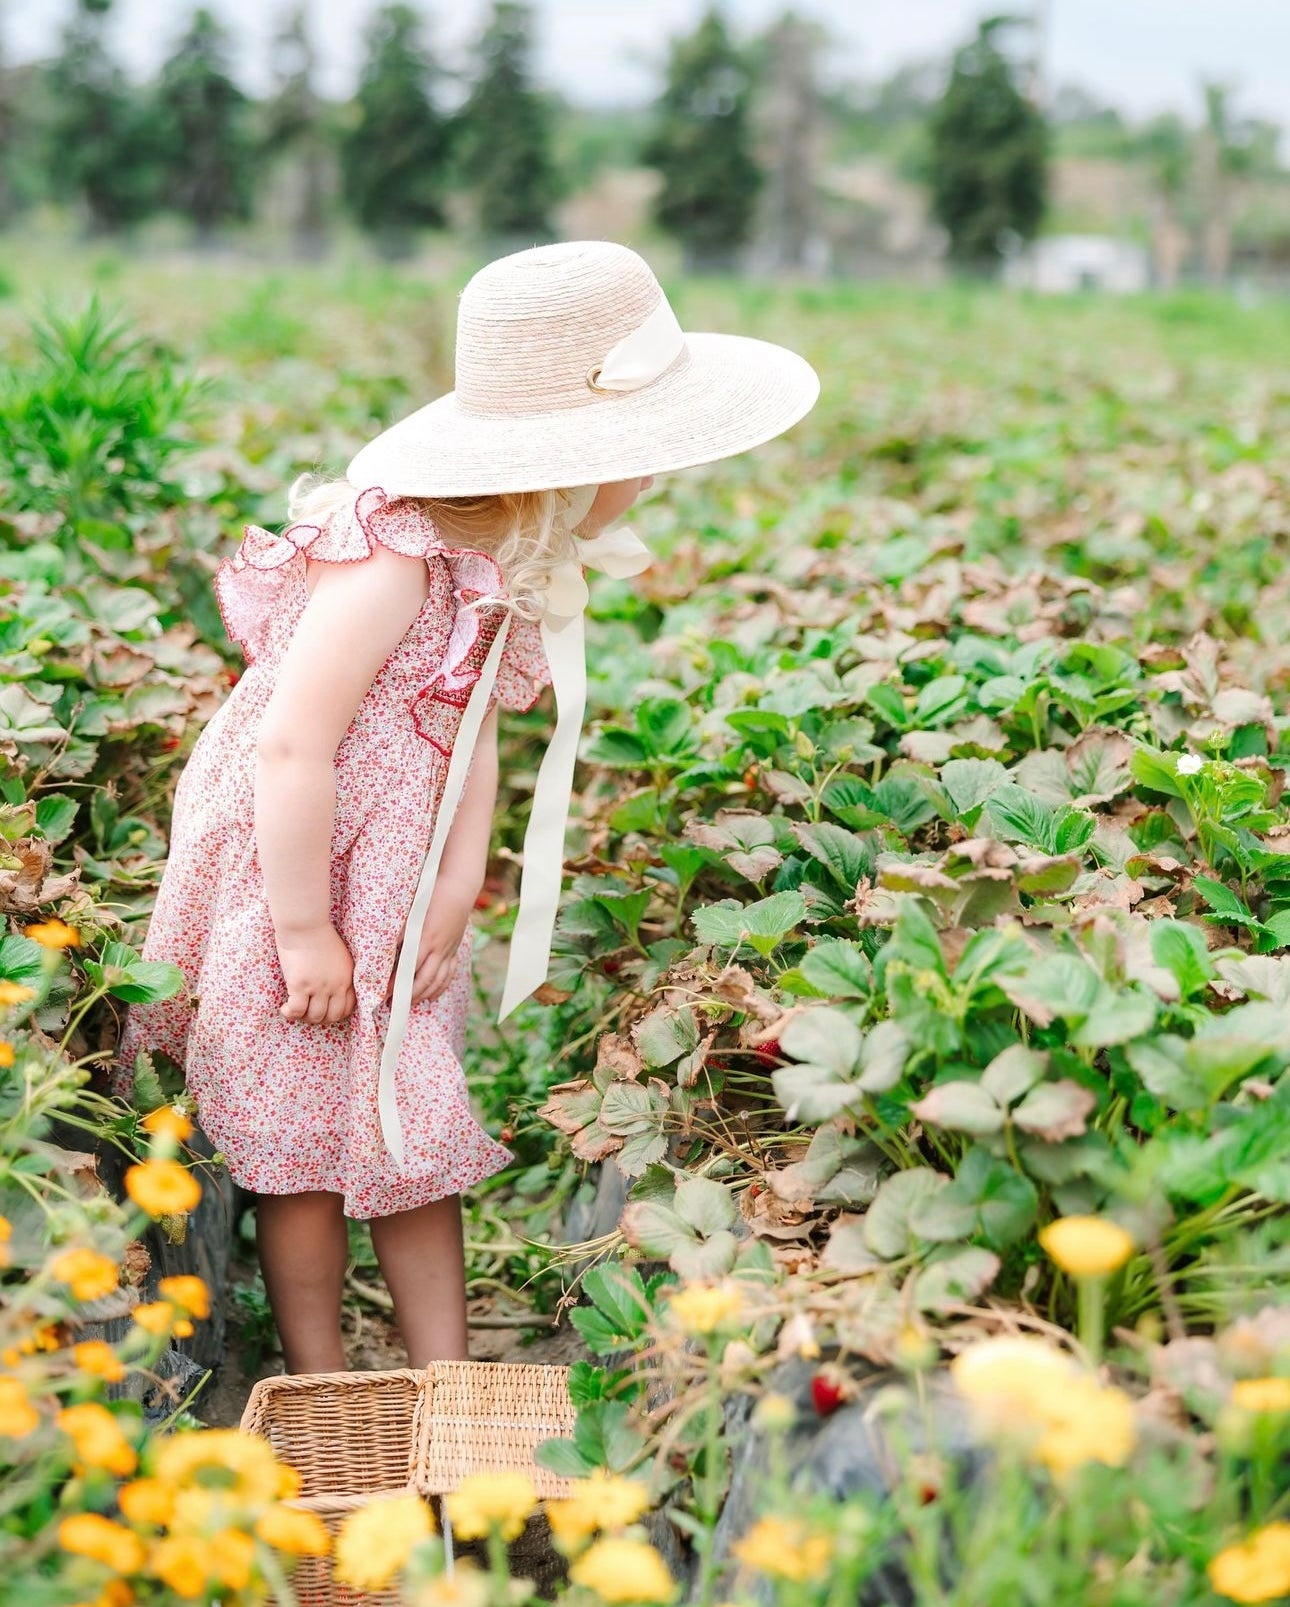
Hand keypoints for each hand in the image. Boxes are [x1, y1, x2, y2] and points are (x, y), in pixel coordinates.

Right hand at [276, 923, 356, 1024]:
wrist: (305, 924)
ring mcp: (319, 986)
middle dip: (320, 1019)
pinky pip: (297, 1010)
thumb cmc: (318, 935)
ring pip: (315, 1016)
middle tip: (308, 1013)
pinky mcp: (301, 985)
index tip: (324, 1011)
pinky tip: (285, 1009)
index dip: (335, 1014)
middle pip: (332, 1016)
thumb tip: (329, 987)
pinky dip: (290, 1014)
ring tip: (295, 1010)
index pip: (348, 1007)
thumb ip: (338, 972)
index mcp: (347, 977)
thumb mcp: (339, 956)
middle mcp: (336, 984)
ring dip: (304, 1018)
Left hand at [385, 889, 472, 1007]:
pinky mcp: (455, 950)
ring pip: (438, 981)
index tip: (383, 993)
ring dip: (423, 995)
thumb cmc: (432, 895)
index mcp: (426, 939)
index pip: (408, 968)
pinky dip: (440, 987)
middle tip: (394, 1004)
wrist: (459, 887)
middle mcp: (439, 948)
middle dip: (408, 995)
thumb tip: (382, 947)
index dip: (396, 983)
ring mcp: (449, 951)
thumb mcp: (412, 911)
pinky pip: (449, 974)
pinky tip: (431, 995)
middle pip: (424, 980)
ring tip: (409, 1003)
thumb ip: (399, 930)